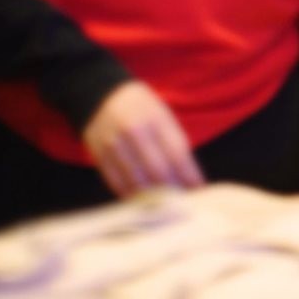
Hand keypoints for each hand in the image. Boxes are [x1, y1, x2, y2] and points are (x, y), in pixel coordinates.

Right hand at [82, 81, 204, 196]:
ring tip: (164, 203)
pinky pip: (116, 182)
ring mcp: (114, 144)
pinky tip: (141, 199)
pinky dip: (131, 194)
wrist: (101, 95)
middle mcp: (135, 132)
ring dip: (153, 196)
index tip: (199, 190)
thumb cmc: (141, 108)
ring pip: (137, 180)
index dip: (189, 176)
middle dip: (173, 189)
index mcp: (156, 119)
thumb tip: (189, 176)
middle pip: (158, 171)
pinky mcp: (99, 155)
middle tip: (182, 200)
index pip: (177, 154)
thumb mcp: (163, 116)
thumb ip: (175, 143)